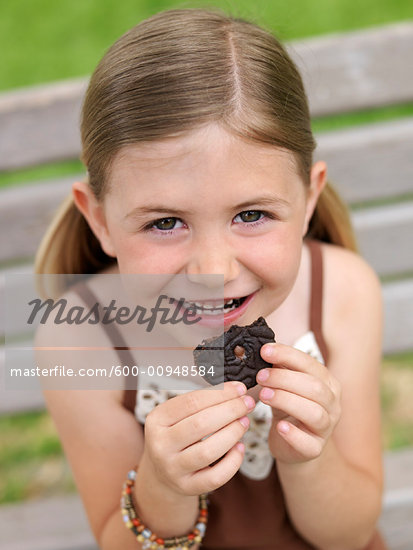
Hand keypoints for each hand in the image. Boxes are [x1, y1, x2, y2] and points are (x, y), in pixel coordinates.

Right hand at [141, 381, 254, 495]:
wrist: (161, 472)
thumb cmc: (176, 433)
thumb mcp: (177, 414)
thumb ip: (200, 401)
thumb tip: (235, 390)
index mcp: (157, 420)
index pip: (192, 402)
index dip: (220, 394)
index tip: (240, 389)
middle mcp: (160, 445)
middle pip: (201, 424)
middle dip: (230, 410)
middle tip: (247, 404)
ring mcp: (172, 468)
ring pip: (208, 451)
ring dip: (232, 433)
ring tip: (244, 422)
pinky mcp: (186, 487)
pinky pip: (215, 477)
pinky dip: (233, 461)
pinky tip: (240, 447)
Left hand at [257, 343, 340, 463]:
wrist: (292, 443)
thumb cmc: (288, 408)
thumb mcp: (285, 385)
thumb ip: (280, 368)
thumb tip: (265, 349)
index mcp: (327, 383)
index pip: (311, 364)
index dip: (287, 355)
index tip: (265, 351)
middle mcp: (333, 404)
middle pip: (314, 387)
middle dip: (284, 378)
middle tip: (260, 376)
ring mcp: (326, 428)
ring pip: (314, 412)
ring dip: (286, 400)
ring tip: (263, 395)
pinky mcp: (315, 449)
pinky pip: (308, 443)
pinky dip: (293, 434)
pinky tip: (279, 426)